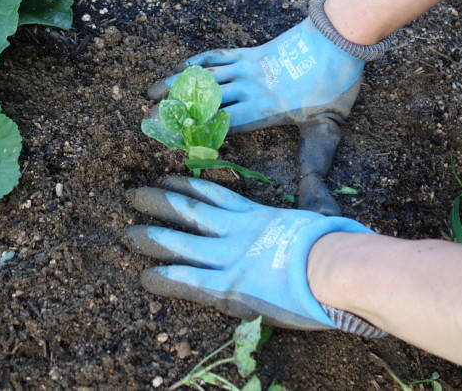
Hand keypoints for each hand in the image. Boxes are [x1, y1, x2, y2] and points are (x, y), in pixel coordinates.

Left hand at [124, 176, 384, 336]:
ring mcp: (229, 256)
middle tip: (132, 195)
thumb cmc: (334, 245)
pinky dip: (165, 278)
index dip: (187, 185)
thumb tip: (328, 214)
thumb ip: (311, 213)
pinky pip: (188, 280)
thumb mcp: (317, 218)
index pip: (213, 194)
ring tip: (127, 232)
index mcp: (256, 215)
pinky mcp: (227, 285)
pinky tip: (145, 278)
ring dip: (151, 236)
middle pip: (188, 210)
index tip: (167, 177)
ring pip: (180, 241)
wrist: (334, 266)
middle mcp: (236, 231)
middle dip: (158, 201)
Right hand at [148, 0, 385, 212]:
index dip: (194, 132)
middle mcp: (248, 88)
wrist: (338, 36)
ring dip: (175, 84)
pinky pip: (217, 56)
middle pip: (203, 100)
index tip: (172, 142)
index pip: (221, 124)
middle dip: (173, 109)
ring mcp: (247, 67)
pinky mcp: (250, 51)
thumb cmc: (335, 83)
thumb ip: (317, 157)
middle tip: (147, 117)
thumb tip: (318, 193)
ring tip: (151, 91)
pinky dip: (197, 62)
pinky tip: (182, 68)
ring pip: (203, 77)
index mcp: (263, 108)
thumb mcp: (328, 126)